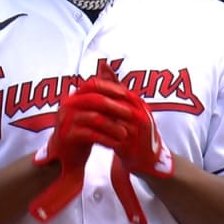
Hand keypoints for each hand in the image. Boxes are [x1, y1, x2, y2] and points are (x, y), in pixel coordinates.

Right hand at [28, 79, 125, 222]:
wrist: (64, 157)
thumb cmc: (81, 134)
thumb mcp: (92, 115)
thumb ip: (104, 103)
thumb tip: (124, 90)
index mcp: (75, 97)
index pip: (93, 84)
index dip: (110, 87)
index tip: (126, 94)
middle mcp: (68, 105)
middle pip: (95, 99)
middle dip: (115, 106)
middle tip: (131, 114)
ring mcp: (66, 120)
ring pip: (94, 118)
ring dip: (113, 125)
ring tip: (125, 133)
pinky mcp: (67, 136)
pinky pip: (90, 135)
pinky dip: (105, 139)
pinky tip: (116, 144)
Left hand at [87, 63, 173, 178]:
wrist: (147, 159)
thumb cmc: (134, 129)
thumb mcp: (128, 106)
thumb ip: (116, 87)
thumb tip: (103, 64)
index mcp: (139, 104)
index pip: (118, 90)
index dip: (99, 88)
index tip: (82, 88)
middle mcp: (140, 116)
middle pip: (113, 105)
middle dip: (93, 104)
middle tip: (75, 102)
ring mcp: (136, 133)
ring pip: (110, 122)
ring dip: (92, 120)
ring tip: (77, 117)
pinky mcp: (130, 148)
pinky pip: (110, 140)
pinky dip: (97, 137)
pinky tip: (85, 135)